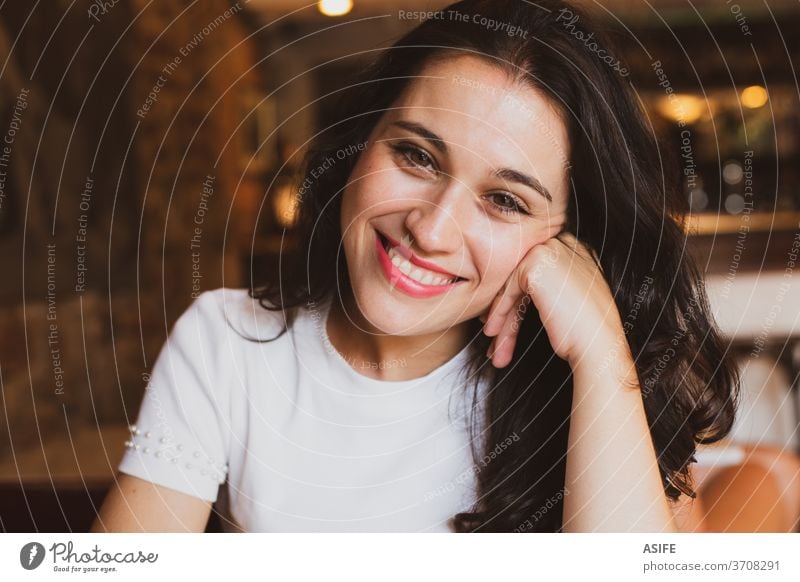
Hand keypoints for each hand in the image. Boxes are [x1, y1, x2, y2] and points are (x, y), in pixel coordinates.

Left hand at [481, 232, 624, 369]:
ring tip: (493, 341)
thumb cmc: (588, 330)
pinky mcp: (535, 263)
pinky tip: (494, 332)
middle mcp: (565, 244)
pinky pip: (509, 289)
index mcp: (576, 250)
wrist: (599, 344)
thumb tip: (514, 294)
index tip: (508, 322)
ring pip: (514, 284)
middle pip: (523, 277)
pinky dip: (500, 312)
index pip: (536, 271)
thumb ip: (549, 286)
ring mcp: (550, 250)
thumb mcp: (570, 298)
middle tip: (496, 333)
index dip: (518, 298)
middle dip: (508, 309)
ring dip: (502, 316)